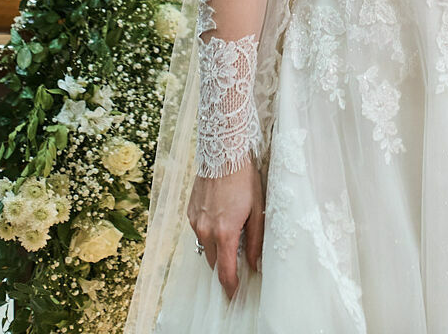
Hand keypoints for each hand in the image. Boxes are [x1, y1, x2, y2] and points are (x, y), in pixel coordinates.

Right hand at [188, 161, 263, 298]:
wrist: (223, 153)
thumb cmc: (243, 179)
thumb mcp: (257, 210)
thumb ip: (255, 240)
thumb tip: (255, 263)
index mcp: (225, 233)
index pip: (225, 271)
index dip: (230, 287)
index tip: (234, 294)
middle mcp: (206, 231)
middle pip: (213, 262)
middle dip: (224, 266)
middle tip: (236, 263)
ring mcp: (196, 221)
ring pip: (204, 247)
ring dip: (215, 248)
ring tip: (230, 233)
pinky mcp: (190, 212)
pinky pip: (198, 231)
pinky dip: (208, 232)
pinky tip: (219, 217)